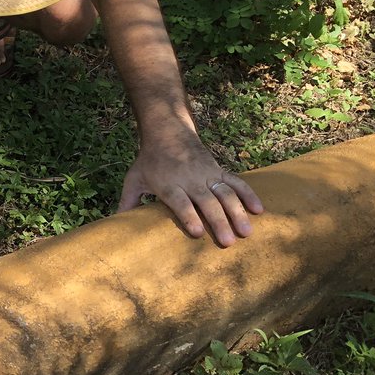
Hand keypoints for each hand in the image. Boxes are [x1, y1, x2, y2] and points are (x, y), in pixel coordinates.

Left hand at [118, 136, 263, 246]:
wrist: (167, 131)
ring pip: (225, 193)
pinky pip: (237, 181)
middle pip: (207, 201)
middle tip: (228, 242)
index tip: (197, 233)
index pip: (180, 202)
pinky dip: (249, 194)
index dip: (189, 216)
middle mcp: (190, 179)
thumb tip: (115, 224)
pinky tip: (260, 210)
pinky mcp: (218, 169)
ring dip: (238, 212)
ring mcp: (207, 174)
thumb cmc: (148, 161)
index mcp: (169, 184)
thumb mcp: (134, 179)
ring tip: (247, 232)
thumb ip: (127, 201)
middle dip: (218, 221)